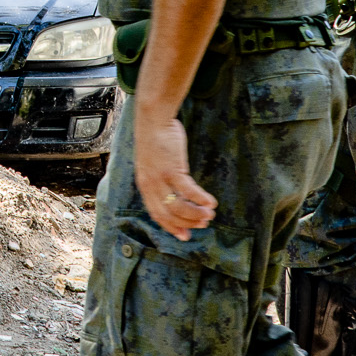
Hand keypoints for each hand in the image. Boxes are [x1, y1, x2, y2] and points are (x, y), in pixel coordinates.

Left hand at [132, 103, 216, 239]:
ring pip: (179, 206)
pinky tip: (211, 202)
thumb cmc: (156, 139)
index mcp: (144, 185)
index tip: (185, 236)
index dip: (171, 227)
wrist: (153, 119)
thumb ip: (161, 179)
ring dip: (196, 214)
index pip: (157, 214)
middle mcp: (150, 185)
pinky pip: (188, 191)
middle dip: (187, 223)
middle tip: (203, 224)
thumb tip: (177, 192)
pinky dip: (201, 199)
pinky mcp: (172, 169)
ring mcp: (160, 178)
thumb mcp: (153, 164)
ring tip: (210, 215)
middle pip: (168, 213)